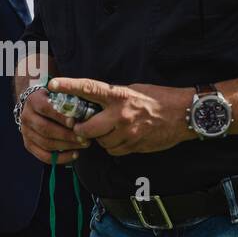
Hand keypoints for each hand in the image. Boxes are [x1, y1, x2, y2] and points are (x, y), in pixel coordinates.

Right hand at [20, 85, 86, 163]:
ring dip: (67, 146)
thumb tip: (86, 111)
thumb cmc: (54, 99)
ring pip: (46, 143)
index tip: (74, 122)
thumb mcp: (59, 93)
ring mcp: (26, 132)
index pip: (45, 108)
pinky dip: (61, 158)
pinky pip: (44, 156)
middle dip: (66, 135)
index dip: (59, 116)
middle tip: (83, 137)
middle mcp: (26, 116)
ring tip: (83, 144)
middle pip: (45, 129)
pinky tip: (75, 154)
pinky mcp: (29, 144)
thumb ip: (69, 99)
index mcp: (33, 100)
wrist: (37, 106)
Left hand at [52, 78, 193, 155]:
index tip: (52, 85)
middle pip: (86, 128)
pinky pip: (114, 151)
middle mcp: (121, 115)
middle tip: (81, 126)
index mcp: (119, 95)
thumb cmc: (159, 98)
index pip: (88, 89)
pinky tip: (121, 137)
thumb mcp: (133, 90)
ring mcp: (128, 133)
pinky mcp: (134, 146)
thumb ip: (113, 96)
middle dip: (81, 129)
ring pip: (100, 143)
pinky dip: (113, 146)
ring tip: (109, 130)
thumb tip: (92, 100)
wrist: (184, 114)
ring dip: (99, 138)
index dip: (69, 86)